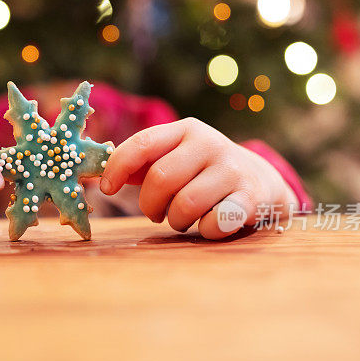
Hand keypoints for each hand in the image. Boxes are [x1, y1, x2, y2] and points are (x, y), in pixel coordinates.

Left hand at [99, 118, 297, 238]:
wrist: (260, 181)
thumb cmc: (201, 172)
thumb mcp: (174, 157)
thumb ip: (141, 164)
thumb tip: (99, 176)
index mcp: (185, 130)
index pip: (142, 143)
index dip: (117, 168)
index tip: (107, 189)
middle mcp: (209, 143)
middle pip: (161, 179)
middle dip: (150, 205)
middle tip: (156, 213)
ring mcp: (232, 169)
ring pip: (185, 204)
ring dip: (176, 221)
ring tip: (182, 219)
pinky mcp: (250, 196)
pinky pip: (214, 222)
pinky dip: (205, 230)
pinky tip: (209, 224)